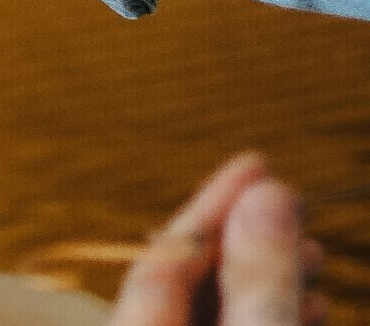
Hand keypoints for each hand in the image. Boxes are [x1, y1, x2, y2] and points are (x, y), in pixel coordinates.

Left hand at [109, 153, 324, 325]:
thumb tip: (264, 198)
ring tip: (309, 253)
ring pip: (208, 309)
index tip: (255, 162)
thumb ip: (254, 280)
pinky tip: (304, 302)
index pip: (165, 256)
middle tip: (286, 199)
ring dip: (259, 277)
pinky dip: (258, 314)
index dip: (213, 205)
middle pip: (181, 279)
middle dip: (241, 235)